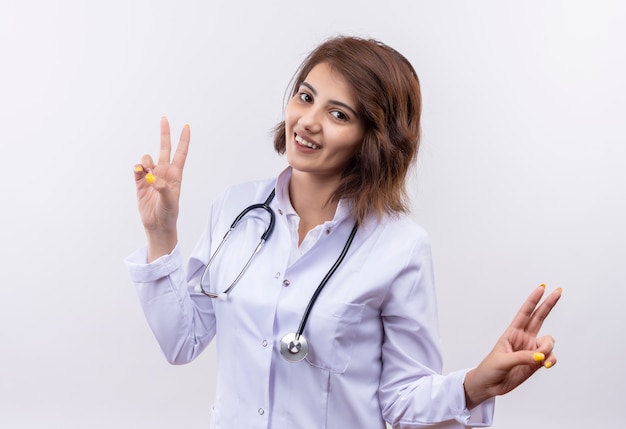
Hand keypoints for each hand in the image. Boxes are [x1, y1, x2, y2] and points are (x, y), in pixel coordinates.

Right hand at [133, 117, 189, 260]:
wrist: (157, 225)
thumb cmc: (168, 214)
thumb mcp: (170, 201)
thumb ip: (163, 188)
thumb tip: (152, 177)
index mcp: (175, 175)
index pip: (180, 154)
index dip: (183, 140)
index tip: (186, 126)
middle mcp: (164, 173)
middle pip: (164, 149)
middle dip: (164, 134)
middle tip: (164, 119)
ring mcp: (151, 178)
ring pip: (147, 160)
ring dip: (145, 161)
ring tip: (146, 171)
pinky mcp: (140, 184)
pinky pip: (137, 170)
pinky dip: (136, 169)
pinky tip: (139, 173)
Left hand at [463, 285, 561, 407]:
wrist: (489, 385)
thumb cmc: (489, 369)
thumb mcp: (502, 361)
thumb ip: (522, 357)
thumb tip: (540, 357)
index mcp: (512, 332)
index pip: (525, 313)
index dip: (533, 300)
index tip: (542, 288)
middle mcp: (524, 338)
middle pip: (540, 317)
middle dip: (549, 304)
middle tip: (558, 291)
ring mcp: (531, 350)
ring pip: (549, 341)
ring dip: (548, 348)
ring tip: (540, 360)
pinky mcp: (537, 363)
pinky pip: (550, 357)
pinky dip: (551, 360)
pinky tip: (545, 365)